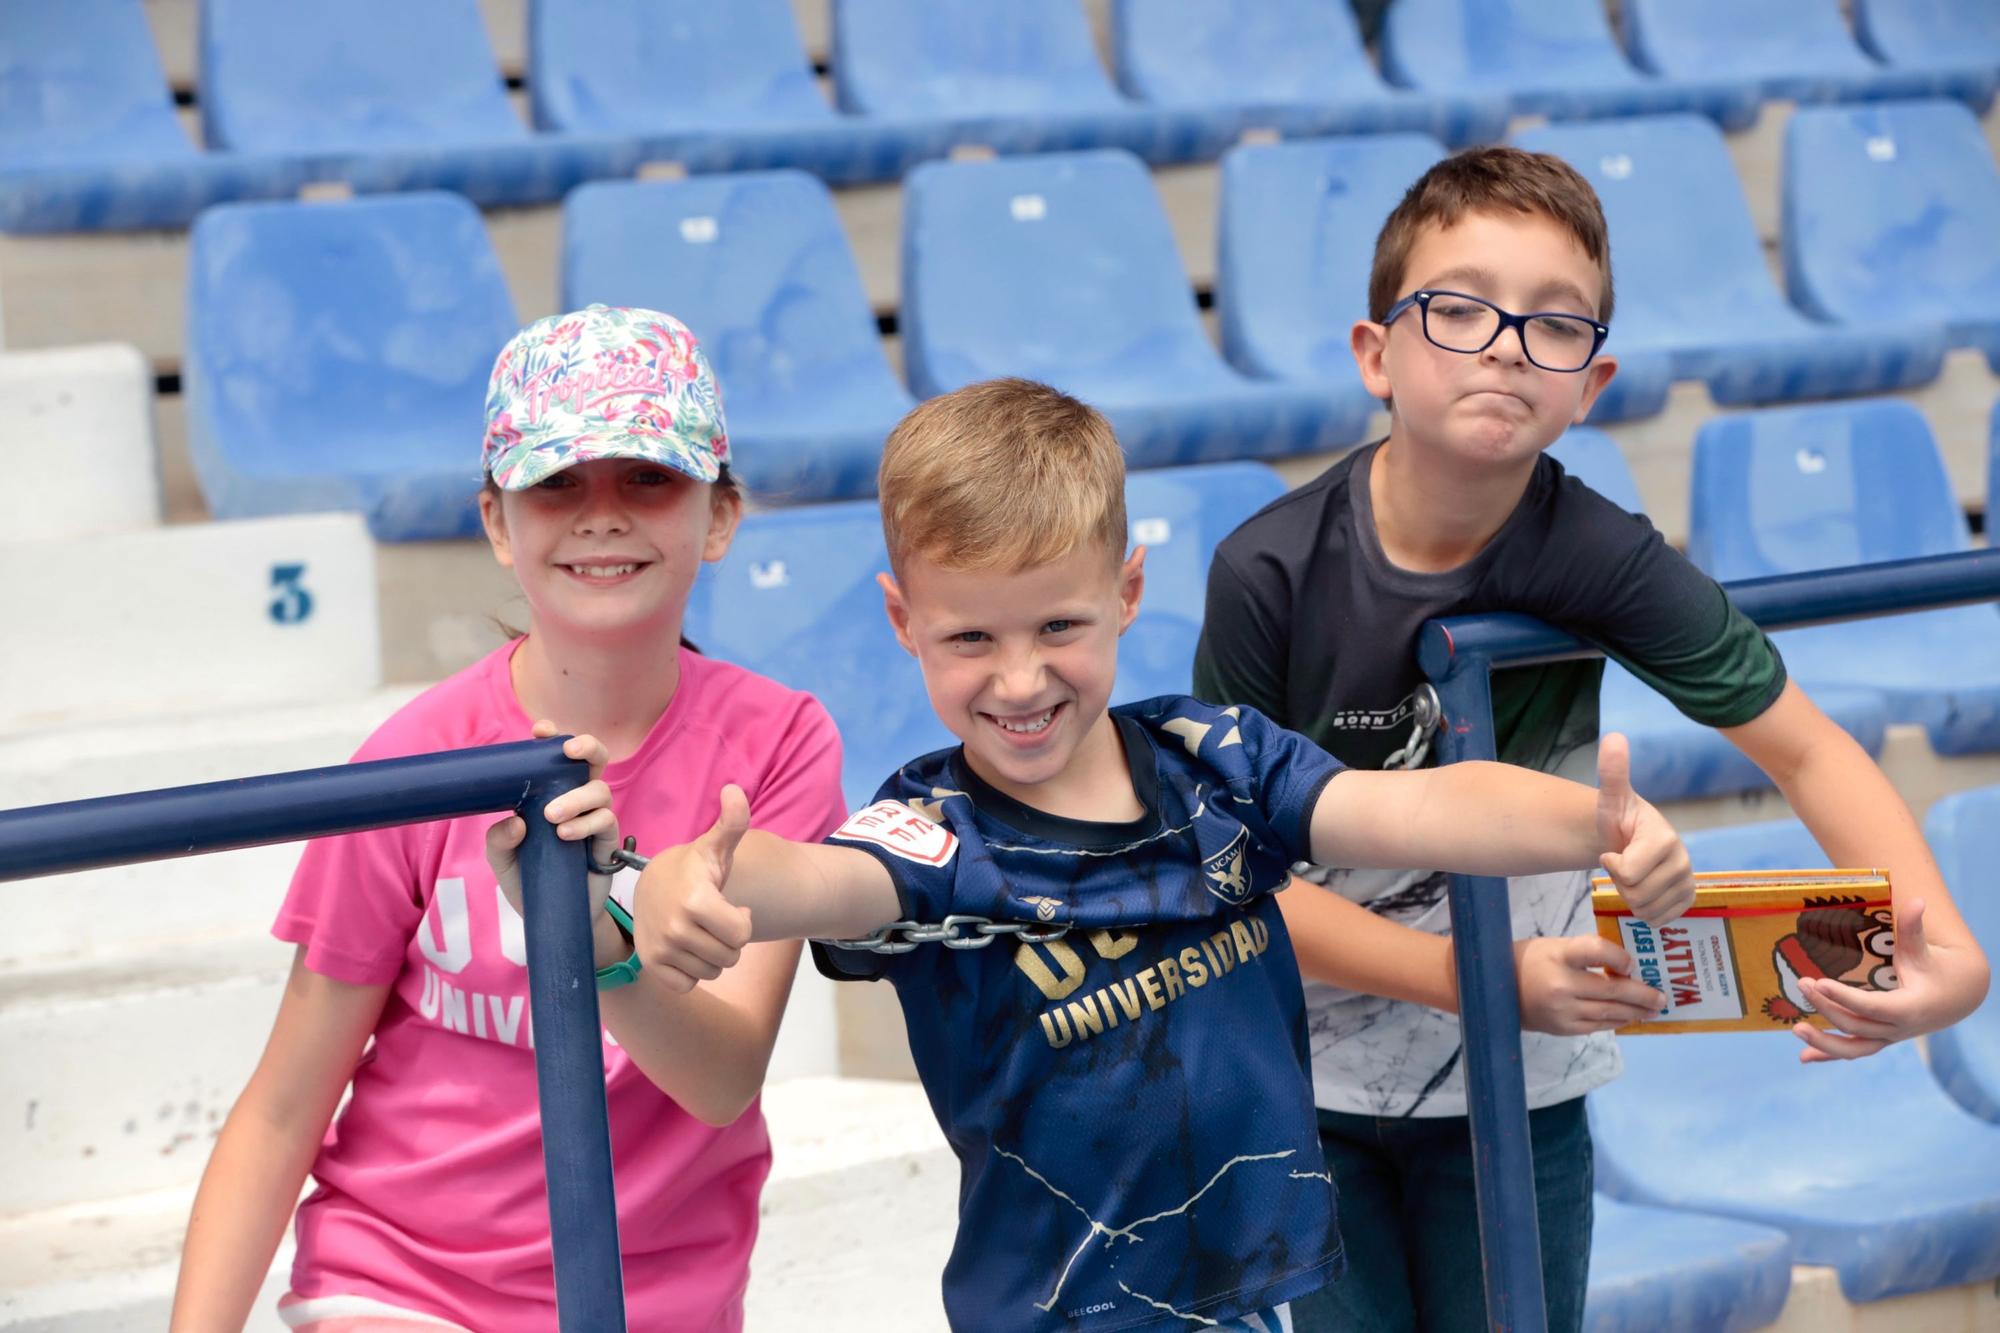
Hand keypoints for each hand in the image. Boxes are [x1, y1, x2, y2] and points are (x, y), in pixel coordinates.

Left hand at [484, 721, 618, 927]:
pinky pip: (606, 821)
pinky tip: (566, 835)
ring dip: (577, 797)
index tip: (540, 731)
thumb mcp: (502, 861)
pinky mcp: (607, 842)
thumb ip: (499, 840)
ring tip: (553, 817)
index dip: (552, 738)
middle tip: (569, 750)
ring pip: (600, 789)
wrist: (550, 916)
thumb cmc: (527, 880)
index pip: (555, 759)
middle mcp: (576, 799)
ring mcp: (594, 819)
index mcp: (550, 794)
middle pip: (593, 760)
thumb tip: (517, 820)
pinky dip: (586, 823)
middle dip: (587, 747)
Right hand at [633, 784, 755, 993]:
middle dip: (728, 941)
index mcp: (695, 901)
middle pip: (730, 957)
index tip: (728, 906)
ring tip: (699, 931)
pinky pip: (687, 985)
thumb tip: (734, 790)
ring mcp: (660, 949)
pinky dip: (690, 973)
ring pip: (711, 972)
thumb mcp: (715, 846)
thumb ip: (732, 822)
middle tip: (713, 920)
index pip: (742, 935)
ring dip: (711, 956)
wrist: (654, 884)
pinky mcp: (651, 965)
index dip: (741, 922)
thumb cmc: (695, 868)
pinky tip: (685, 949)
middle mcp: (674, 928)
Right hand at [1515, 934, 1666, 1034]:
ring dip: (1635, 1012)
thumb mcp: (1555, 947)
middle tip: (1662, 997)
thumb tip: (1627, 967)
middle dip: (1641, 995)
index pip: (1596, 950)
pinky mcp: (1563, 1028)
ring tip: (1653, 1010)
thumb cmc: (1532, 961)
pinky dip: (1616, 1021)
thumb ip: (1588, 953)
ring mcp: (1562, 1011)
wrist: (1497, 992)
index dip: (1618, 957)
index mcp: (1557, 955)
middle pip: (1610, 990)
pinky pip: (1598, 1026)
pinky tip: (1629, 1017)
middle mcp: (1560, 985)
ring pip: (1609, 1012)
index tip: (1631, 964)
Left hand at [1595, 733, 1693, 925]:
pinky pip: (1659, 921)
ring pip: (1646, 910)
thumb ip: (1612, 772)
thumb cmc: (1618, 819)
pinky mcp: (1688, 900)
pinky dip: (1645, 911)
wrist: (1629, 838)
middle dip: (1621, 883)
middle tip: (1623, 865)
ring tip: (1633, 876)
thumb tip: (1614, 737)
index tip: (1612, 851)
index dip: (1612, 865)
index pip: (1628, 872)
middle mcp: (1683, 860)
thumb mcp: (1611, 798)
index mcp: (1665, 837)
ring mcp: (1688, 882)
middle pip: (1636, 895)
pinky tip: (1644, 890)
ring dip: (1631, 898)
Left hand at [1792, 898, 1989, 1061]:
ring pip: (1855, 1049)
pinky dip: (1829, 1055)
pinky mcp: (1881, 1039)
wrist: (1957, 996)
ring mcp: (1890, 1037)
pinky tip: (1803, 1058)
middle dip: (1827, 1006)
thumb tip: (1917, 901)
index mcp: (1911, 1007)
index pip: (1874, 1007)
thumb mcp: (1924, 950)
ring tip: (1795, 1028)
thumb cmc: (1937, 968)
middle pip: (1858, 1025)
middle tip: (1801, 983)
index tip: (1819, 982)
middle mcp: (1900, 1028)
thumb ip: (1913, 929)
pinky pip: (1854, 1051)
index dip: (1846, 997)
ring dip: (1824, 1042)